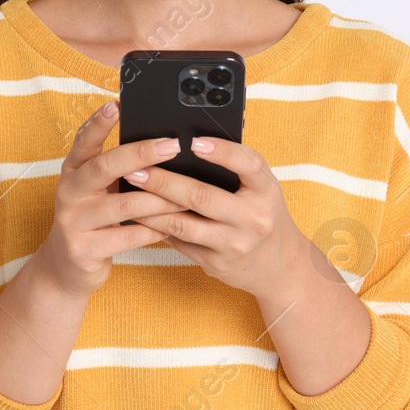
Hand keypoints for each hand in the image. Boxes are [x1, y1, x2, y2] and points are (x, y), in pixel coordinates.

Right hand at [32, 100, 195, 298]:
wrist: (66, 267)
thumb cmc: (92, 219)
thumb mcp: (95, 190)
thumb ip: (115, 170)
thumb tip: (159, 144)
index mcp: (72, 171)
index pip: (83, 140)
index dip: (99, 122)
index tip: (118, 103)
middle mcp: (69, 192)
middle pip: (105, 166)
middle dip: (141, 153)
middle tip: (173, 145)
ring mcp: (74, 221)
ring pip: (125, 204)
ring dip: (161, 199)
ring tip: (188, 194)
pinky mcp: (85, 248)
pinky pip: (129, 236)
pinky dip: (155, 229)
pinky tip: (174, 226)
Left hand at [122, 136, 311, 301]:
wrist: (280, 267)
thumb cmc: (264, 214)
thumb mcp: (262, 188)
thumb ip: (238, 168)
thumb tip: (188, 145)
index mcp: (266, 191)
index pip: (248, 165)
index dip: (221, 152)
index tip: (193, 141)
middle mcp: (252, 219)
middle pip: (201, 197)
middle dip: (164, 181)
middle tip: (136, 168)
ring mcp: (233, 244)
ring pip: (182, 224)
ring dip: (151, 207)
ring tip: (130, 190)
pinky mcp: (216, 264)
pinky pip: (180, 243)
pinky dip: (157, 227)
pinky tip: (140, 214)